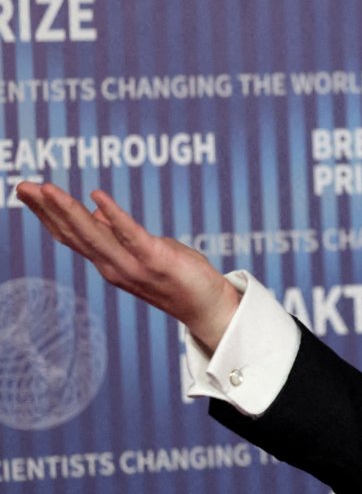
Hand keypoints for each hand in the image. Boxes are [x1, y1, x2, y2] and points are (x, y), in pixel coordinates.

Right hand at [17, 182, 241, 351]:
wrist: (207, 307)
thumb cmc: (177, 275)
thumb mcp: (142, 249)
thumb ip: (116, 233)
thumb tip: (92, 210)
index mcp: (107, 262)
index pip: (69, 235)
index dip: (45, 214)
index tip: (25, 191)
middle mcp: (113, 266)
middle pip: (73, 234)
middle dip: (46, 209)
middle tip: (22, 186)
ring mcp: (132, 265)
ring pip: (93, 235)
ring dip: (68, 210)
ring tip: (47, 188)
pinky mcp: (155, 260)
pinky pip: (130, 234)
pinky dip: (112, 215)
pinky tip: (96, 195)